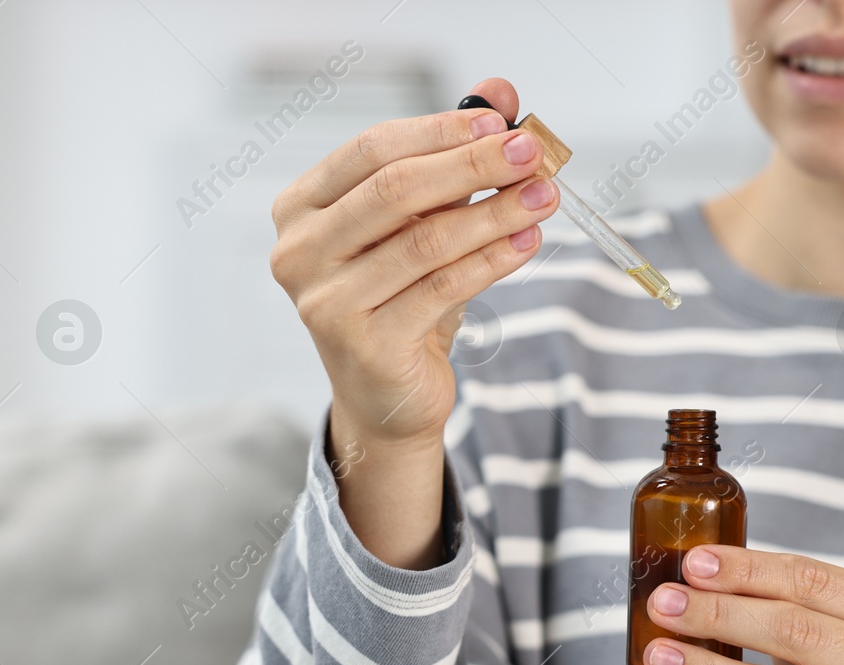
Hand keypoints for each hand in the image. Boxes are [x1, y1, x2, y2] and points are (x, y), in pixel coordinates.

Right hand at [269, 78, 560, 566]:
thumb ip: (450, 153)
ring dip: (494, 213)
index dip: (440, 130)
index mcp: (299, 209)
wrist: (385, 394)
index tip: (501, 122)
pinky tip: (528, 242)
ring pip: (425, 242)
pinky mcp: (364, 346)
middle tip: (531, 153)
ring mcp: (325, 303)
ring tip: (545, 196)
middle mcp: (298, 254)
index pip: (371, 150)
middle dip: (473, 165)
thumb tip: (499, 89)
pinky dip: (492, 260)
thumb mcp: (421, 221)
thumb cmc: (398, 295)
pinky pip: (442, 289)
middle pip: (395, 190)